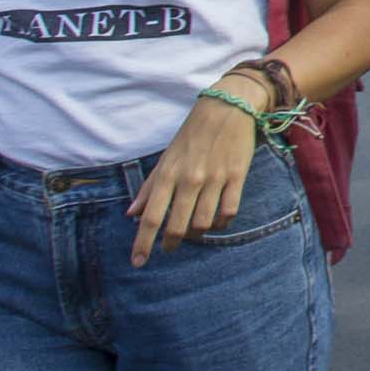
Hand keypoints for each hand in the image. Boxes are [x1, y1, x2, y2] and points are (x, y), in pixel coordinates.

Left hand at [128, 80, 263, 264]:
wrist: (227, 108)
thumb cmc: (191, 134)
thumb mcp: (165, 158)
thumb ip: (149, 188)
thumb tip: (131, 214)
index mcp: (168, 174)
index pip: (151, 216)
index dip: (142, 243)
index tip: (138, 262)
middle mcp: (190, 179)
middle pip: (177, 226)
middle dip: (172, 243)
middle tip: (169, 248)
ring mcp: (215, 179)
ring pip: (204, 222)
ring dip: (197, 233)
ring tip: (193, 231)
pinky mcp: (237, 177)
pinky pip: (229, 211)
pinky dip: (221, 223)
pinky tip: (216, 221)